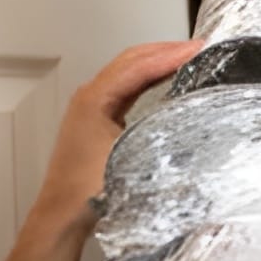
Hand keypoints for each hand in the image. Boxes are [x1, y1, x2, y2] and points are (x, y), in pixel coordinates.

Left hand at [34, 39, 202, 226]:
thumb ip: (158, 133)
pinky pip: (125, 87)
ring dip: (157, 61)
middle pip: (131, 60)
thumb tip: (191, 118)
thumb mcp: (129, 157)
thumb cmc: (87, 190)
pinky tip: (164, 79)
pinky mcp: (96, 119)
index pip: (137, 67)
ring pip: (127, 71)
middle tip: (197, 46)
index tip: (197, 49)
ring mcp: (91, 106)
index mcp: (93, 99)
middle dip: (164, 50)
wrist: (63, 213)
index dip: (170, 55)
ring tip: (187, 56)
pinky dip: (147, 78)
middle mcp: (89, 96)